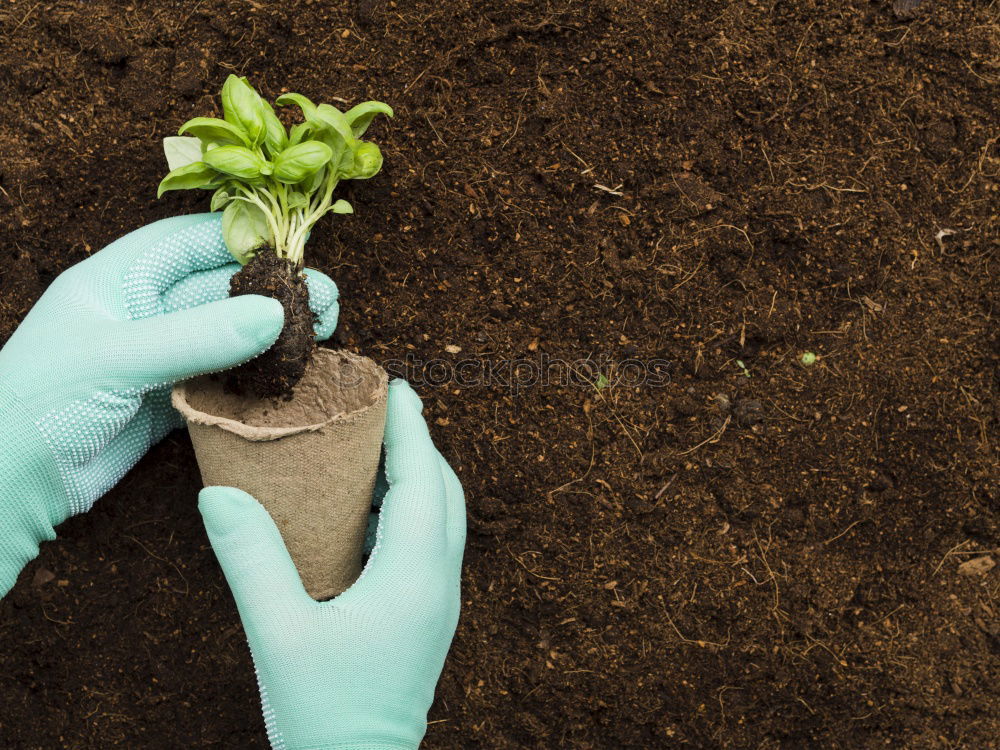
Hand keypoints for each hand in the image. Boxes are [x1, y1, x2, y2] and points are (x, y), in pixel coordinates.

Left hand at [0, 213, 338, 596]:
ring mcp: (157, 359)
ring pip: (227, 338)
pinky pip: (222, 382)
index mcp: (118, 280)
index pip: (190, 241)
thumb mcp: (116, 359)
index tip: (298, 255)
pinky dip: (255, 381)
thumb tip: (274, 315)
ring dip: (270, 339)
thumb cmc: (38, 405)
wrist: (6, 487)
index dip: (244, 240)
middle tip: (326, 305)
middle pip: (220, 290)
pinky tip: (287, 383)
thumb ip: (196, 336)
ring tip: (320, 341)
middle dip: (273, 294)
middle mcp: (142, 313)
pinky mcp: (168, 403)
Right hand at [199, 379, 464, 749]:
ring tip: (379, 449)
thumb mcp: (278, 634)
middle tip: (386, 409)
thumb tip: (219, 495)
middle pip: (445, 493)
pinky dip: (411, 510)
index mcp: (415, 577)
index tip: (399, 388)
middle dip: (420, 445)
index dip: (412, 430)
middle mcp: (439, 584)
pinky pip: (431, 545)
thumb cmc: (325, 715)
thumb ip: (251, 560)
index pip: (424, 482)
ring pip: (443, 519)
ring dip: (419, 476)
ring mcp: (438, 603)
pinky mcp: (426, 618)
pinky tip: (373, 511)